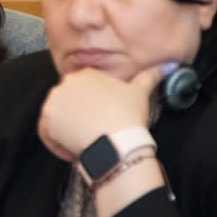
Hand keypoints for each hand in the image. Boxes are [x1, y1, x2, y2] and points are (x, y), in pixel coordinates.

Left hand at [37, 66, 163, 161]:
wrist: (116, 140)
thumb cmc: (128, 115)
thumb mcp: (141, 92)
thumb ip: (152, 75)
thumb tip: (170, 65)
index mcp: (85, 74)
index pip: (84, 92)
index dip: (93, 109)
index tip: (103, 120)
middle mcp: (65, 83)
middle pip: (69, 103)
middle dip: (79, 118)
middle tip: (96, 133)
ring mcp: (53, 102)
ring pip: (57, 118)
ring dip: (68, 131)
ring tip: (86, 143)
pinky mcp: (46, 122)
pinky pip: (47, 134)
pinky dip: (58, 144)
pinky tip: (75, 151)